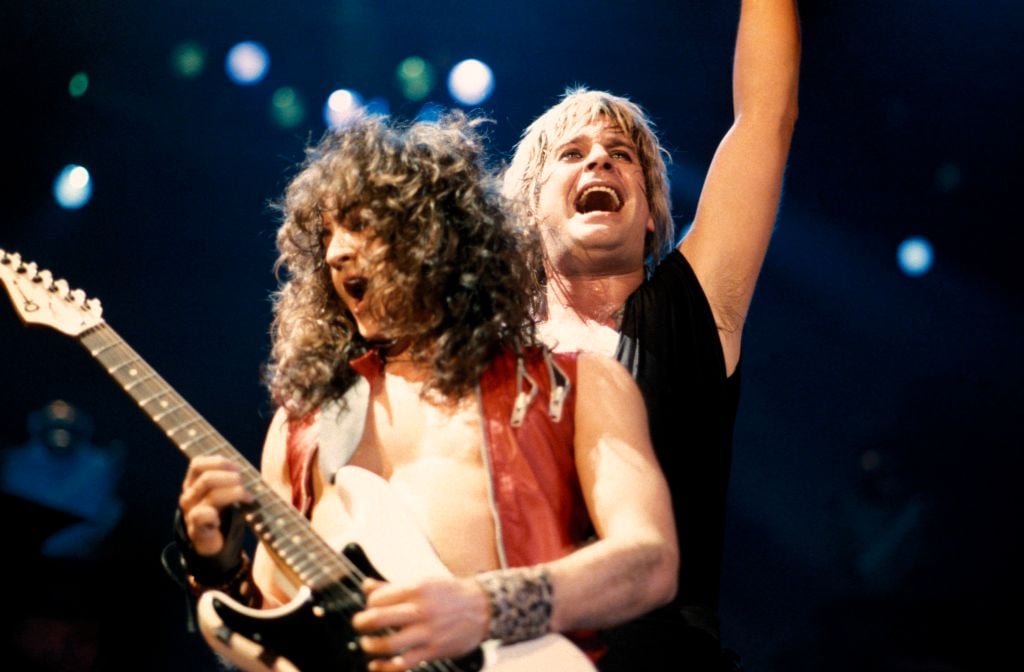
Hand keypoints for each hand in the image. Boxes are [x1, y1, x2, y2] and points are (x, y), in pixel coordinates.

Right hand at [178, 455, 252, 555]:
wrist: (211, 541)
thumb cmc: (220, 510)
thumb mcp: (222, 491)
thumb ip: (230, 478)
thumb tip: (250, 470)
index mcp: (193, 483)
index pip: (197, 464)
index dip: (219, 462)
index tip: (238, 468)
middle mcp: (189, 495)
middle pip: (207, 478)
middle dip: (231, 478)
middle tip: (246, 483)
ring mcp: (190, 512)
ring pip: (211, 496)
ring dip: (234, 493)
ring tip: (248, 497)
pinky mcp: (195, 529)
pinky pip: (201, 516)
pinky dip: (213, 516)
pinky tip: (222, 519)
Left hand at [353, 576, 489, 671]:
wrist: (483, 608)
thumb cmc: (450, 595)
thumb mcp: (424, 583)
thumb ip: (393, 586)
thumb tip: (366, 585)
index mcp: (417, 588)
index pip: (379, 598)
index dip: (370, 603)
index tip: (371, 607)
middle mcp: (421, 609)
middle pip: (379, 618)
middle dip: (362, 623)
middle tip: (359, 625)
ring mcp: (427, 632)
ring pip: (389, 644)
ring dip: (371, 646)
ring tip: (367, 644)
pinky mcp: (433, 650)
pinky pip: (404, 663)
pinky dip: (386, 667)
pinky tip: (377, 665)